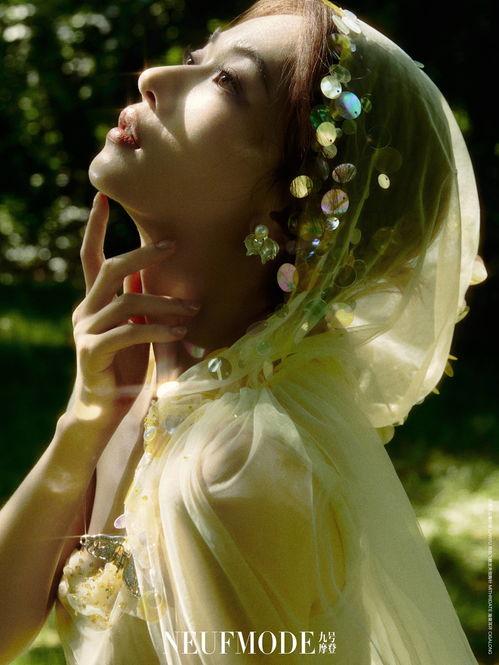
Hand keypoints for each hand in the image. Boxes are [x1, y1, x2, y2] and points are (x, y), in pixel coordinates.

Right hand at [68, 192, 200, 424]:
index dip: (94, 226)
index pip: (90, 256)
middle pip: (110, 269)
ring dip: (165, 303)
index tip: (102, 196)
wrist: (105, 410)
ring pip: (127, 302)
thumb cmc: (124, 367)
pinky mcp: (93, 352)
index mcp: (93, 302)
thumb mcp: (133, 328)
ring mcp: (85, 331)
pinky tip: (180, 334)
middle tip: (173, 245)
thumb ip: (135, 300)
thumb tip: (147, 271)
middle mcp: (84, 311)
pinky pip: (129, 333)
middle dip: (143, 253)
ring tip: (193, 311)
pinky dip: (158, 330)